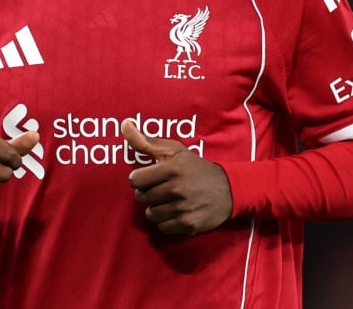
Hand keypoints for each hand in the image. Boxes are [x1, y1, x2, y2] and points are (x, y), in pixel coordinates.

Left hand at [121, 119, 232, 234]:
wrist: (228, 189)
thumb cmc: (196, 167)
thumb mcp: (175, 150)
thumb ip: (146, 141)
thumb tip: (124, 125)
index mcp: (172, 168)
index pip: (135, 180)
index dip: (139, 179)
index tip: (148, 177)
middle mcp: (177, 189)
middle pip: (141, 198)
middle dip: (147, 193)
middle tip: (159, 189)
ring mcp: (183, 208)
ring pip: (151, 214)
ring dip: (155, 208)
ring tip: (167, 200)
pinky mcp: (189, 225)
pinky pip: (162, 227)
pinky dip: (166, 221)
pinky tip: (175, 211)